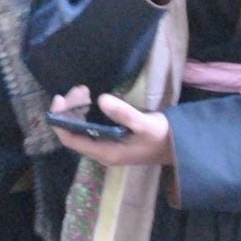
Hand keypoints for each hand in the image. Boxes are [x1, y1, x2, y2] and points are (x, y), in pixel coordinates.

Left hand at [47, 86, 173, 167]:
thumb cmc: (163, 137)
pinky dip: (86, 112)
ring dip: (78, 109)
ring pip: (81, 127)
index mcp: (105, 152)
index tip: (60, 99)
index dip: (60, 120)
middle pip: (73, 131)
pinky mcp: (112, 139)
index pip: (70, 139)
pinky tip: (91, 99)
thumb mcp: (145, 124)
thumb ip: (124, 113)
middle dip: (71, 110)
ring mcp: (106, 146)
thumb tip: (101, 100)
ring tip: (84, 90)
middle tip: (80, 89)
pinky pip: (90, 126)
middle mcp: (101, 151)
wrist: (180, 147)